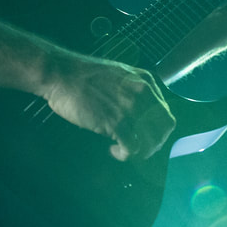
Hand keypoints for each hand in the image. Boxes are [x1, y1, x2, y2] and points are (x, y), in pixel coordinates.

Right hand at [41, 53, 175, 161]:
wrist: (61, 73)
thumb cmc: (84, 75)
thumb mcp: (118, 75)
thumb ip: (133, 89)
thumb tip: (140, 111)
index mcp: (145, 81)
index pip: (165, 112)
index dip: (158, 128)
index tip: (145, 135)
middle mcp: (143, 93)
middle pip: (164, 127)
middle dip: (154, 142)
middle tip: (139, 147)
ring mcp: (130, 107)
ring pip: (151, 140)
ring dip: (141, 151)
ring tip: (125, 150)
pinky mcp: (115, 122)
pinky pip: (132, 147)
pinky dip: (125, 154)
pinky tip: (114, 150)